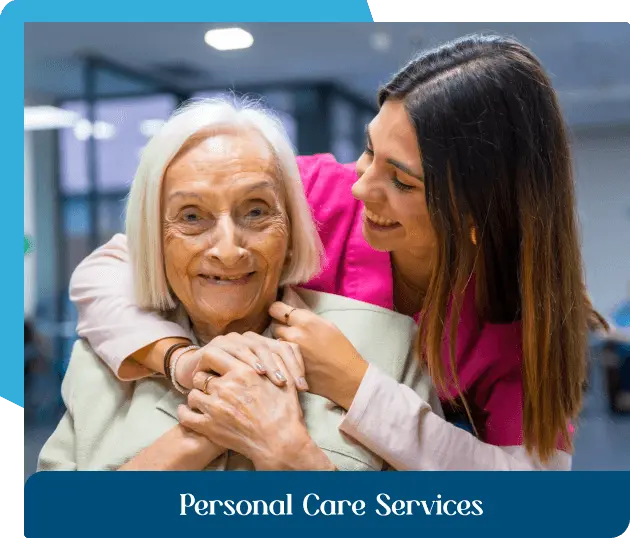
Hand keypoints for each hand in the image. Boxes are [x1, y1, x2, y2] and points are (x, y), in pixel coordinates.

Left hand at [178, 357, 332, 469]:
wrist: (280, 442)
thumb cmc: (286, 412)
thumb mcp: (284, 380)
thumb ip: (277, 360)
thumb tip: (277, 344)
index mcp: (243, 371)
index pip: (213, 356)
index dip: (211, 361)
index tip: (213, 368)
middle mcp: (226, 386)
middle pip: (201, 376)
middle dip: (205, 380)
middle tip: (209, 387)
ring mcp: (215, 406)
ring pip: (193, 394)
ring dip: (198, 397)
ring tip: (205, 402)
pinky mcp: (208, 426)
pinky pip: (186, 415)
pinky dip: (186, 413)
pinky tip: (191, 413)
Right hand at [191, 332, 308, 390]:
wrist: (198, 387)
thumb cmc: (234, 392)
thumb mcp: (259, 387)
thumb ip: (278, 382)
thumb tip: (304, 388)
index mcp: (261, 344)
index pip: (285, 350)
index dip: (296, 366)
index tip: (304, 387)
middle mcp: (248, 339)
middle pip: (271, 347)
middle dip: (284, 366)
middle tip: (292, 385)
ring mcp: (230, 342)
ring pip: (254, 347)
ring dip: (267, 364)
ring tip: (277, 380)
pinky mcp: (213, 348)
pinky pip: (232, 352)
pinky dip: (244, 361)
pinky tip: (253, 373)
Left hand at [268, 302, 368, 408]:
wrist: (347, 378)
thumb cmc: (341, 350)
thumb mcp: (328, 326)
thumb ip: (307, 319)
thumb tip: (293, 315)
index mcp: (306, 321)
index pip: (276, 308)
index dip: (278, 311)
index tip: (280, 314)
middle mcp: (293, 335)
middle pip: (274, 326)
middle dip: (281, 329)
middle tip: (291, 335)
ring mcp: (288, 353)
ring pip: (275, 342)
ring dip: (281, 344)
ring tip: (293, 349)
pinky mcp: (286, 367)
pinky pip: (278, 358)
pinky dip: (282, 358)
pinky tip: (293, 361)